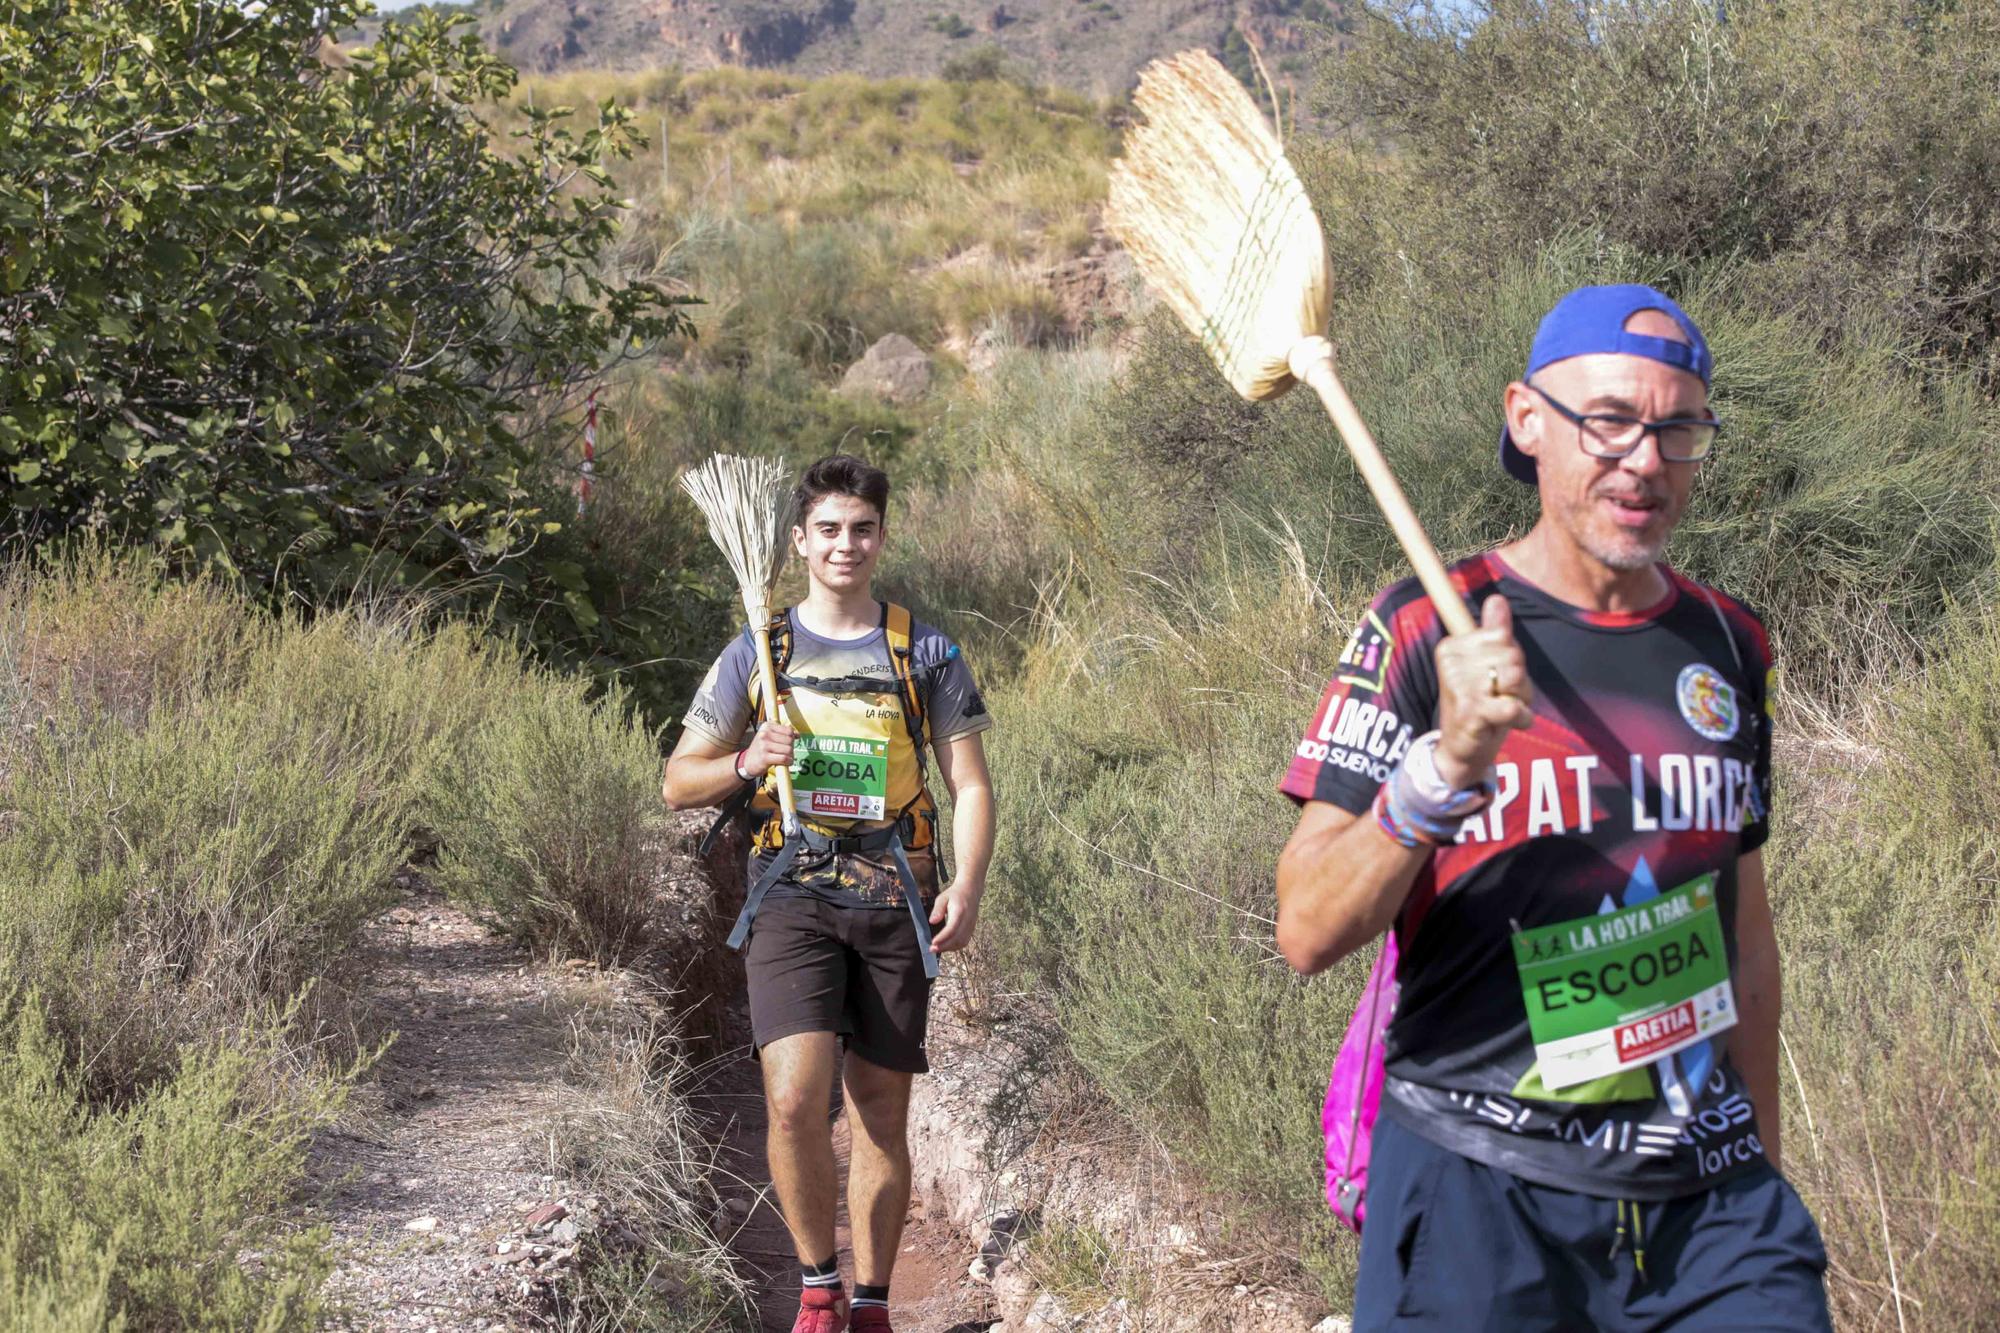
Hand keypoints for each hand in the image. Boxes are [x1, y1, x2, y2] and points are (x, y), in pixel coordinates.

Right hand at [738, 721, 795, 778]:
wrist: (747, 762)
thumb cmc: (761, 749)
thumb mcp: (769, 737)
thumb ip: (783, 733)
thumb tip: (797, 734)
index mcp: (767, 726)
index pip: (789, 730)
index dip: (792, 738)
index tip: (789, 743)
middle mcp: (765, 734)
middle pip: (790, 740)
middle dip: (791, 748)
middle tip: (786, 752)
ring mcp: (764, 745)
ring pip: (788, 749)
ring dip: (790, 756)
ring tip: (786, 758)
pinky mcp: (765, 757)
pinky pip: (784, 758)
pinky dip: (788, 761)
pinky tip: (786, 762)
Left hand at [927, 880, 982, 953]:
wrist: (971, 891)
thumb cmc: (955, 894)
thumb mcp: (942, 898)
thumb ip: (937, 910)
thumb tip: (932, 922)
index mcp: (960, 911)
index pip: (952, 928)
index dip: (943, 937)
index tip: (933, 942)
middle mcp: (967, 920)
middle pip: (957, 938)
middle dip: (944, 946)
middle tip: (932, 949)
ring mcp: (971, 925)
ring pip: (962, 942)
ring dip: (949, 948)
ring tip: (937, 948)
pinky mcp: (972, 929)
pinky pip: (964, 941)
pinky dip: (955, 946)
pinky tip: (946, 945)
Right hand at [1433, 595, 1533, 787]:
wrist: (1460, 750)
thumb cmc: (1478, 704)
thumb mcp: (1486, 665)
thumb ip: (1493, 631)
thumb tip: (1497, 599)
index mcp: (1452, 645)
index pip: (1502, 636)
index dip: (1510, 659)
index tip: (1494, 677)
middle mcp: (1451, 662)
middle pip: (1512, 656)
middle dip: (1517, 679)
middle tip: (1500, 696)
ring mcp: (1458, 686)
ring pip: (1515, 677)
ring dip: (1520, 697)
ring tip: (1502, 708)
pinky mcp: (1470, 711)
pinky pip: (1513, 705)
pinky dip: (1521, 717)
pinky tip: (1512, 722)